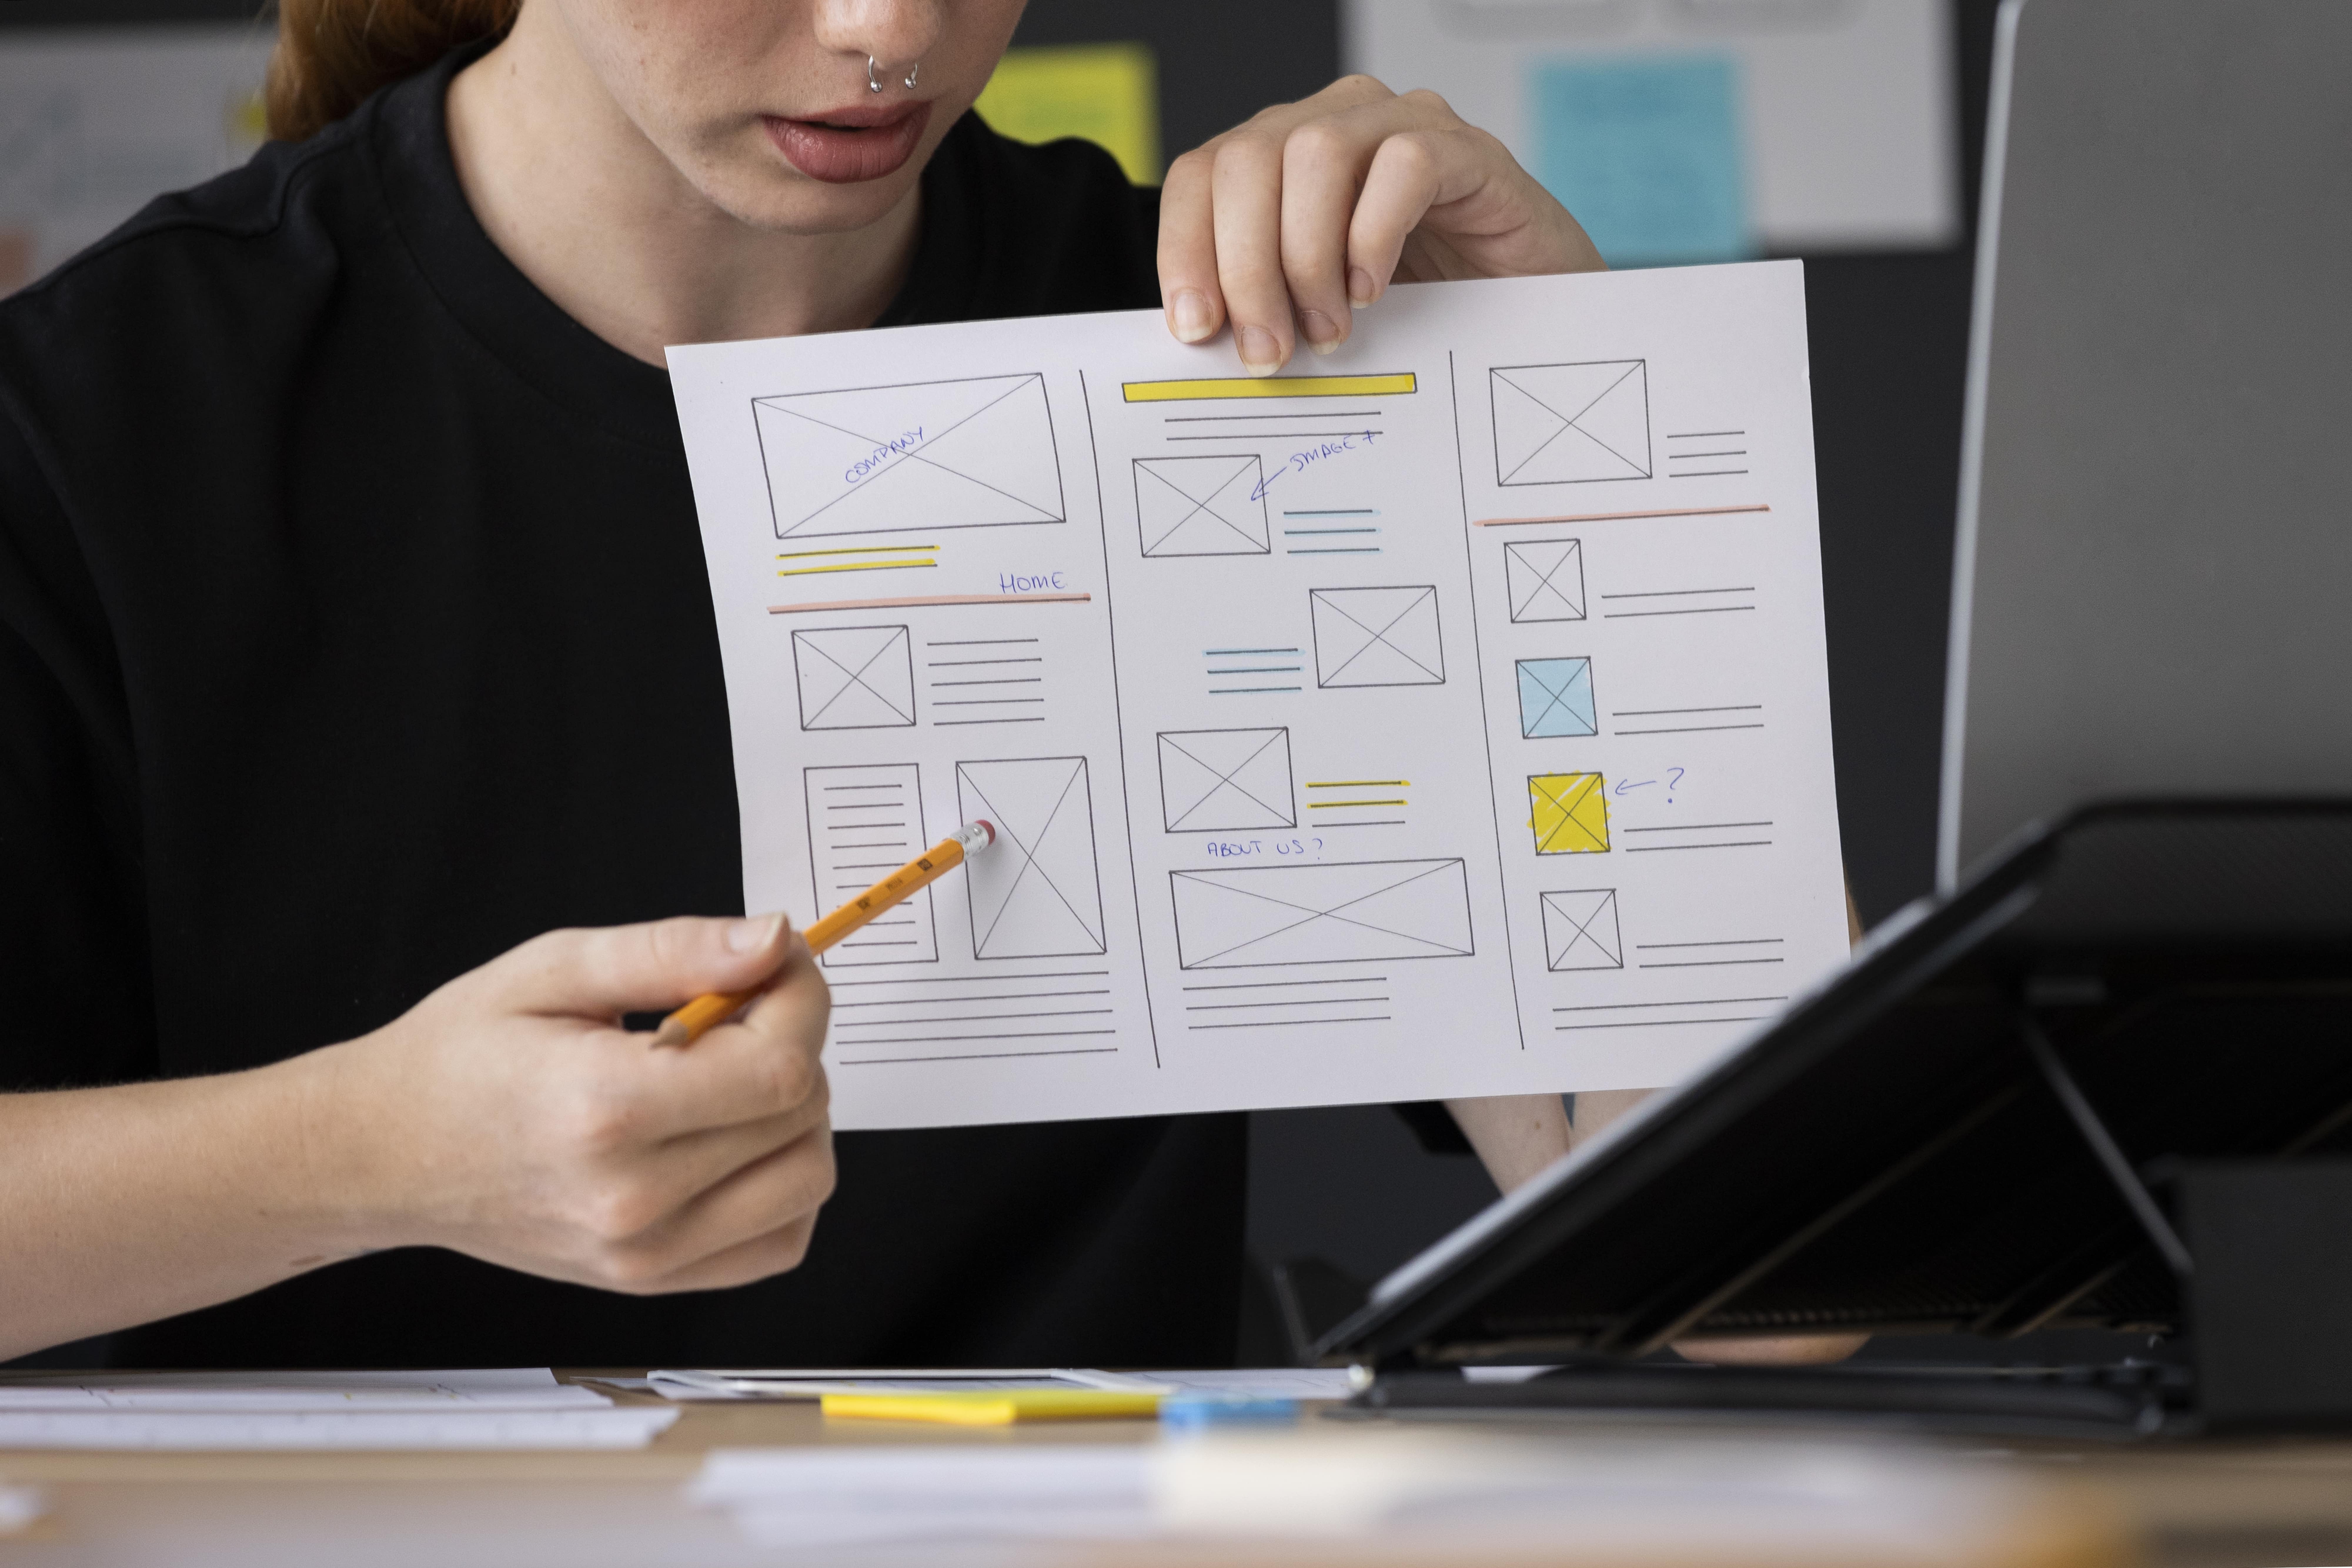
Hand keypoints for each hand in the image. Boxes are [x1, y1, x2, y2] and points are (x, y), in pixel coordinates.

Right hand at [301, 913, 834, 1293]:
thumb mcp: (556, 968)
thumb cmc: (459, 1059)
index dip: (801, 999)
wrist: (386, 1151)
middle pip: (800, 1116)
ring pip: (807, 1179)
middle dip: (794, 1043)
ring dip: (796, 1116)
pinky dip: (783, 1185)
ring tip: (730, 1076)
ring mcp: (644, 1254)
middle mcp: (631, 1197)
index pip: (781, 1066)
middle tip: (737, 1012)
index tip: (776, 965)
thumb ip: (674, 951)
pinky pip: (779, 1241)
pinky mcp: (651, 1281)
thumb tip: (770, 941)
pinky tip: (734, 1139)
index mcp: (606, 1111)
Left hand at [1157, 74, 1604, 375]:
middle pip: (1248, 161)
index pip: (1202, 175)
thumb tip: (1202, 341)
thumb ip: (1265, 305)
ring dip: (1306, 256)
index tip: (1197, 330)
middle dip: (1244, 266)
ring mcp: (1404, 125)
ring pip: (1315, 153)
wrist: (1533, 314)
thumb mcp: (1321, 308)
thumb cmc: (1425, 307)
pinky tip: (1375, 290)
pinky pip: (1404, 166)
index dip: (1185, 248)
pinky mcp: (1467, 151)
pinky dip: (1374, 235)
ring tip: (1328, 328)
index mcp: (1286, 156)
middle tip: (1268, 350)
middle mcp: (1338, 123)